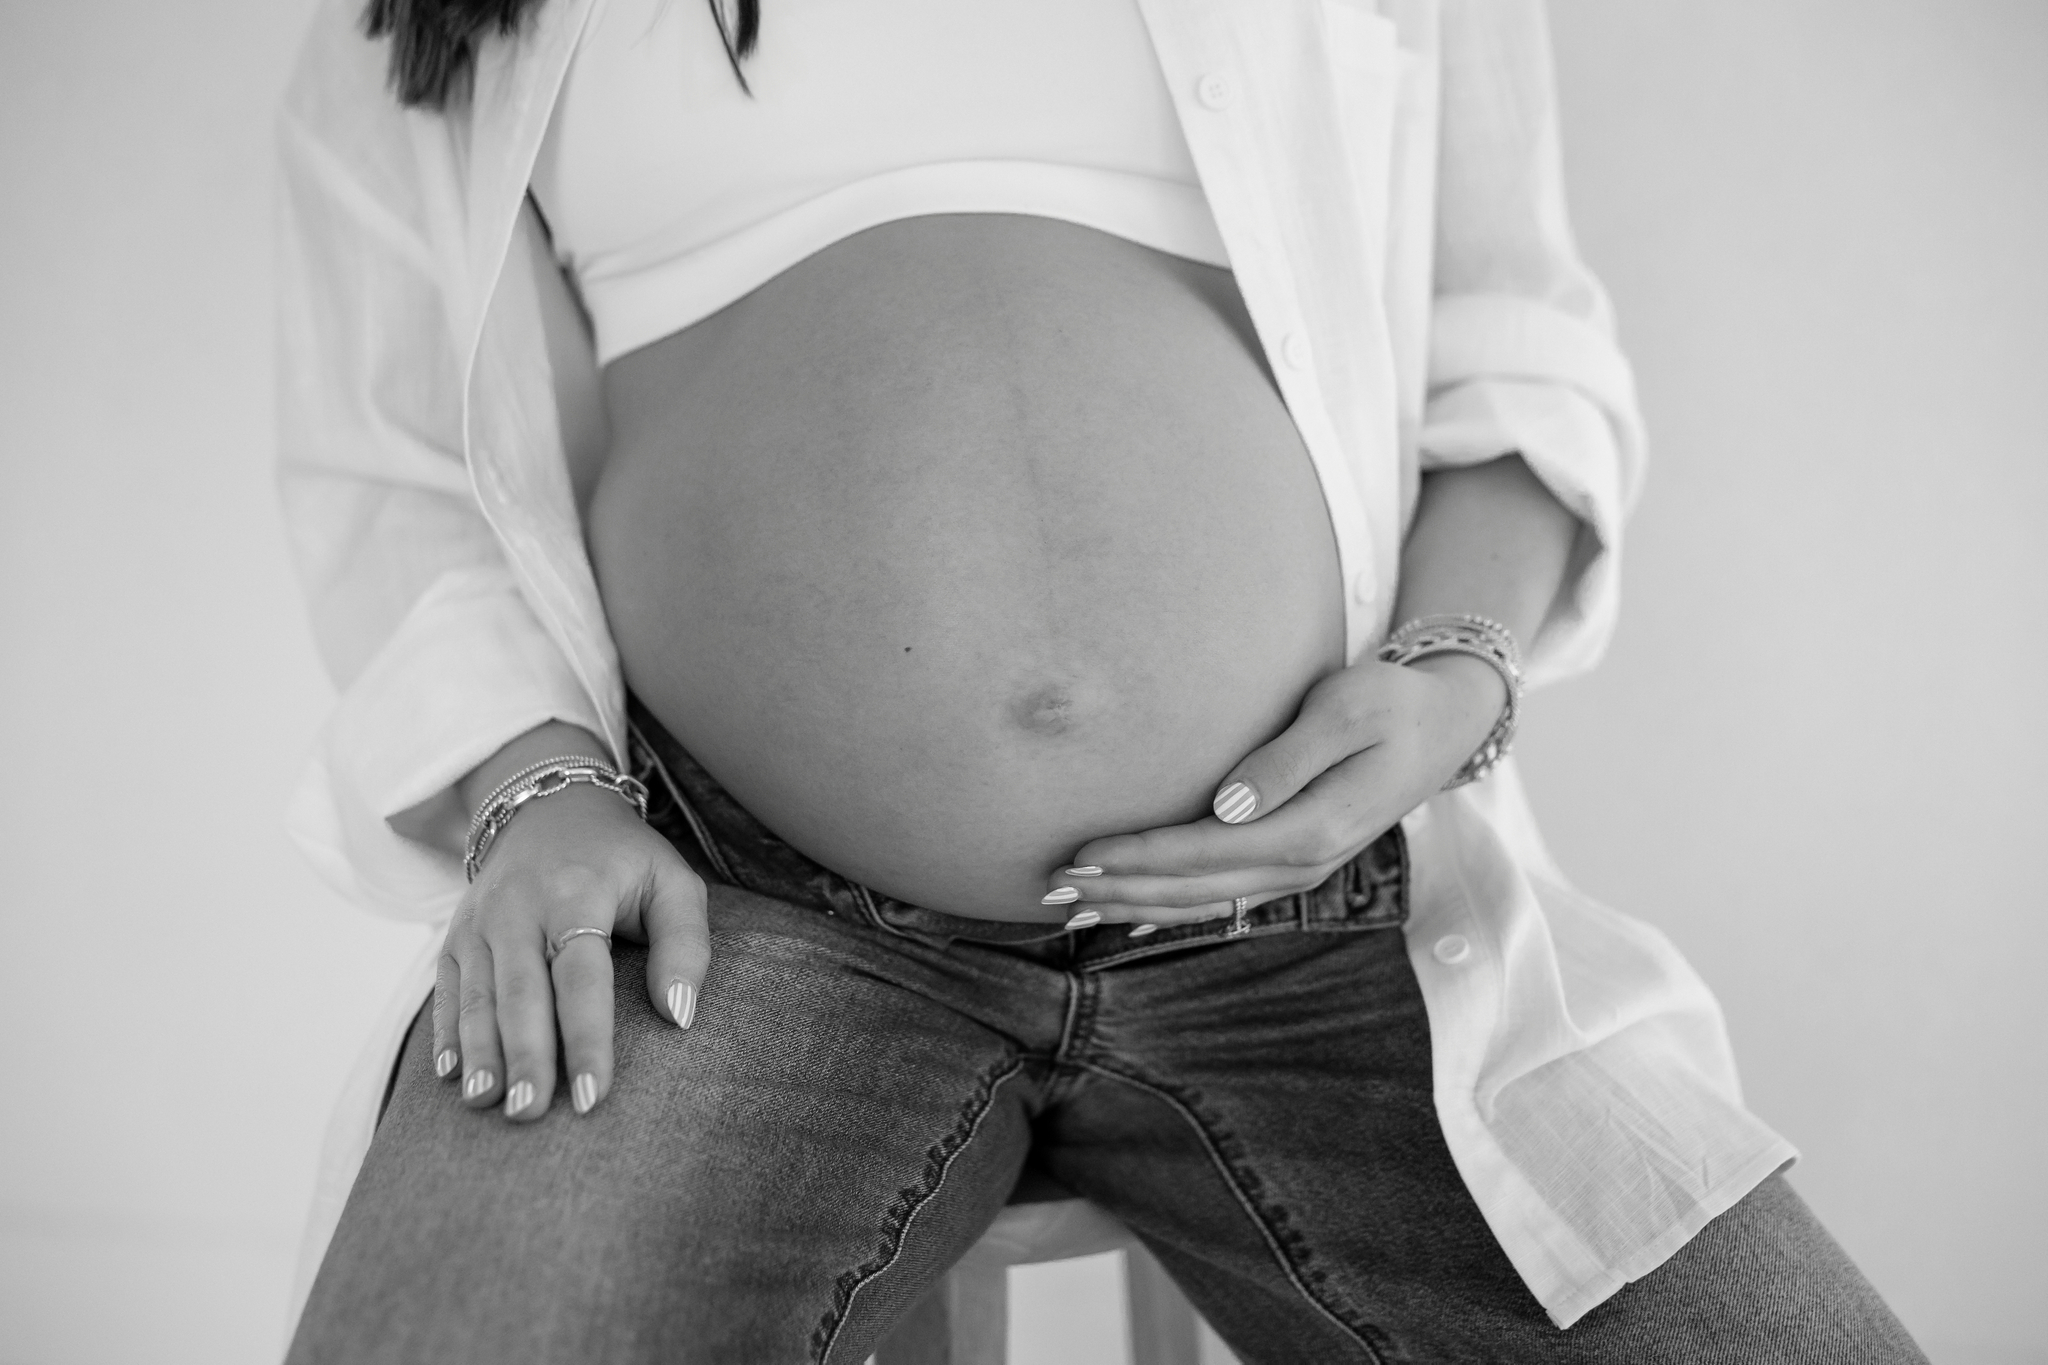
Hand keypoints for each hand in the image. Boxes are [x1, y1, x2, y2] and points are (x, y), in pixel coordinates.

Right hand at [434, 780, 708, 1120]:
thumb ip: (686, 945)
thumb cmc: (623, 858)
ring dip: (481, 1054)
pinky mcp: (455, 935)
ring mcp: (480, 921)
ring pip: (476, 996)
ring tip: (488, 1105)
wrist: (549, 806)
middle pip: (521, 992)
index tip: (592, 1096)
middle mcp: (519, 907)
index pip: (581, 976)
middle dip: (525, 1056)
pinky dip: (446, 1034)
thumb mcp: (673, 882)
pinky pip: (445, 989)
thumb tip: (679, 1016)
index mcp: (577, 893)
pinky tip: (453, 1077)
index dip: (585, 1037)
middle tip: (531, 1113)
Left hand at [1042, 655, 1504, 923]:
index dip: (1138, 856)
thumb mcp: (1346, 711)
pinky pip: (1224, 899)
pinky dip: (1173, 908)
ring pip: (1204, 903)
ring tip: (1073, 906)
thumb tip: (1227, 806)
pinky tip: (1132, 914)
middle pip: (1195, 888)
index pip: (1204, 850)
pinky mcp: (1295, 863)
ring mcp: (1301, 871)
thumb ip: (1286, 759)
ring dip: (1137, 906)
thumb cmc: (1389, 701)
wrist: (1442, 724)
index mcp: (1313, 827)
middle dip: (1121, 889)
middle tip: (1052, 885)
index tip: (1081, 852)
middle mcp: (1304, 862)